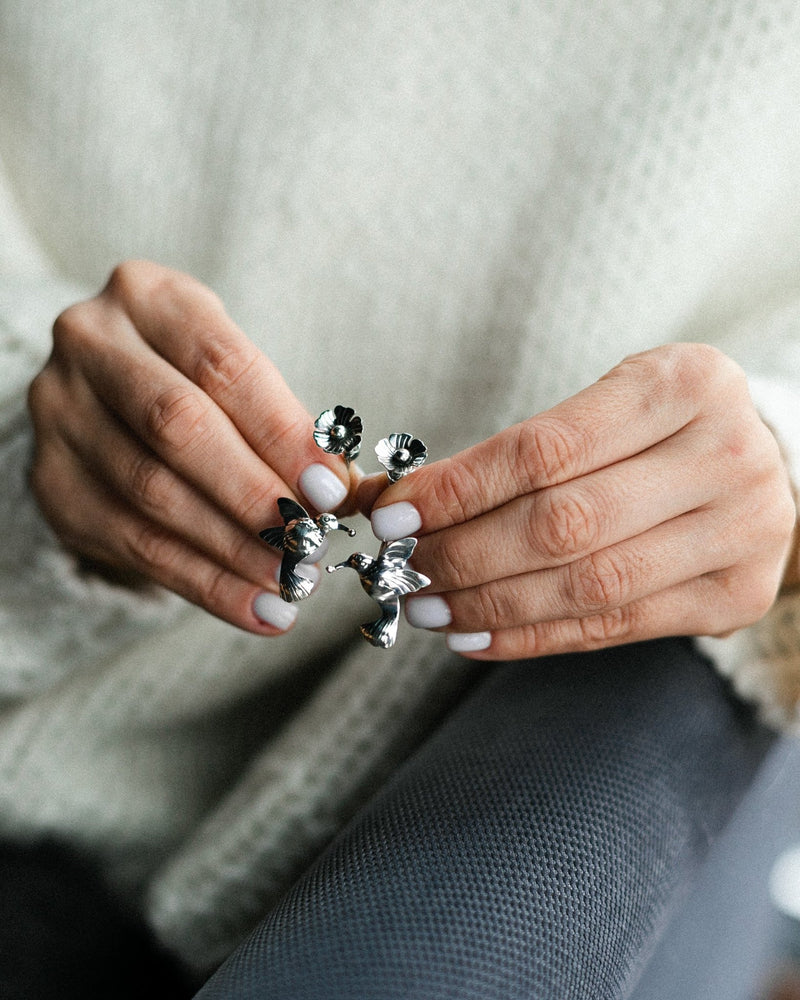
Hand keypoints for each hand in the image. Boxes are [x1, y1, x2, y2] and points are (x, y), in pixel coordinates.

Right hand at [28, 261, 357, 633]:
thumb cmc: (196, 381)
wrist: (110, 397)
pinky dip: (203, 582)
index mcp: (148, 298)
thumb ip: (290, 426)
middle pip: (178, 427)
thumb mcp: (240, 376)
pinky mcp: (53, 482)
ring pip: (152, 493)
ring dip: (233, 549)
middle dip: (255, 493)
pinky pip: (133, 544)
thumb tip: (351, 491)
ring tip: (291, 582)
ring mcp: (61, 414)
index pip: (223, 366)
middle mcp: (90, 345)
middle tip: (310, 542)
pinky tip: (256, 606)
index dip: (283, 433)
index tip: (333, 489)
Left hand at [359, 344, 796, 657]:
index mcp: (686, 385)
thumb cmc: (656, 425)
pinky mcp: (735, 596)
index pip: (545, 450)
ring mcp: (743, 533)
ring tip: (428, 608)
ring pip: (589, 586)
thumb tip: (396, 500)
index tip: (392, 514)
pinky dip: (533, 637)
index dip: (459, 490)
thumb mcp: (603, 401)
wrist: (754, 460)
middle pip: (565, 524)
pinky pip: (614, 629)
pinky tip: (475, 635)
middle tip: (403, 569)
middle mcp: (726, 457)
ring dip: (490, 605)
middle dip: (465, 554)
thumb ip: (515, 450)